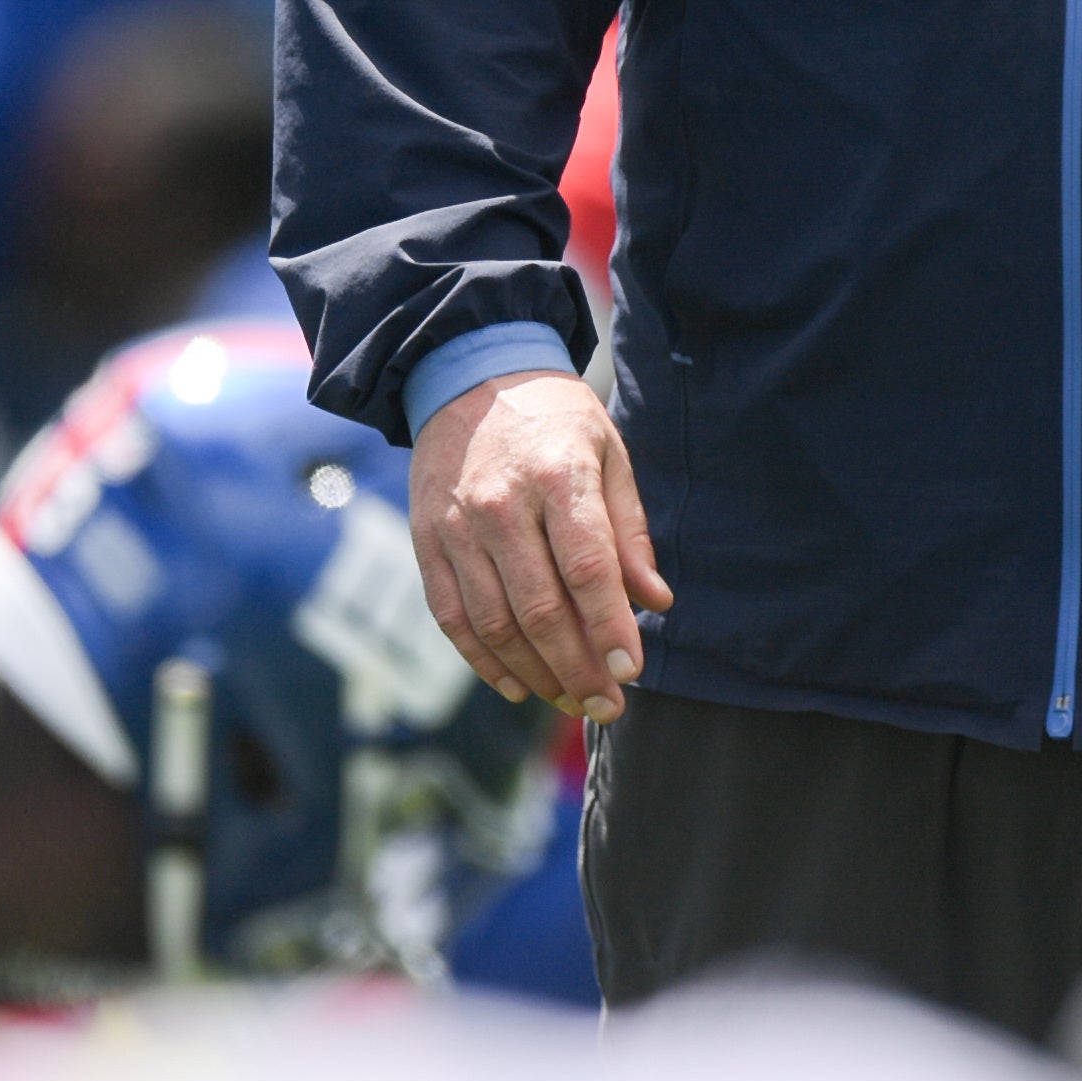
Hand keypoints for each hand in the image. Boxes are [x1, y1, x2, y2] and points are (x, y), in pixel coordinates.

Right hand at [410, 370, 667, 722]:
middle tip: (607, 706)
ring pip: (494, 623)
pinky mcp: (425, 541)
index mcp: (558, 477)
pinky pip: (451, 617)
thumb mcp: (609, 454)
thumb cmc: (555, 419)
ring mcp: (456, 527)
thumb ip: (629, 531)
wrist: (468, 373)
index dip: (610, 627)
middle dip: (578, 669)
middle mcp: (501, 505)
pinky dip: (483, 660)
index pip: (587, 568)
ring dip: (535, 674)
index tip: (632, 671)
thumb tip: (656, 602)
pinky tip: (517, 685)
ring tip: (570, 702)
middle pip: (539, 609)